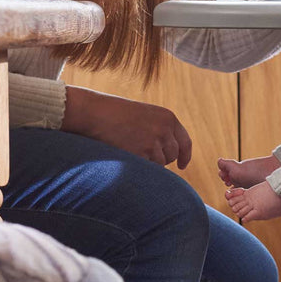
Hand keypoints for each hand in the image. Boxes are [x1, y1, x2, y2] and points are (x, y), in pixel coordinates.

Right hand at [62, 86, 192, 168]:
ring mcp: (154, 142)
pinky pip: (147, 168)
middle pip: (172, 155)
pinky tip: (126, 153)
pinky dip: (139, 166)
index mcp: (168, 117)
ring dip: (148, 162)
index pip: (185, 142)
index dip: (185, 156)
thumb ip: (160, 129)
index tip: (182, 166)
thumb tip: (172, 153)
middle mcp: (165, 129)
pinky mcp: (142, 154)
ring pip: (160, 164)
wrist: (95, 112)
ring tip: (130, 147)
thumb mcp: (145, 115)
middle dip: (162, 158)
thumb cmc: (115, 113)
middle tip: (142, 151)